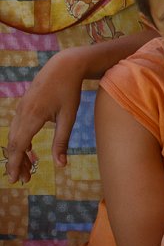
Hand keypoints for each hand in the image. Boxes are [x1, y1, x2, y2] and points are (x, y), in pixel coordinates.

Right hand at [7, 49, 83, 182]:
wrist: (64, 66)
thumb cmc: (69, 91)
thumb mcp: (68, 117)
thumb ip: (62, 141)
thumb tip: (61, 165)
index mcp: (32, 117)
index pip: (18, 146)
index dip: (15, 164)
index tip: (16, 179)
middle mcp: (22, 113)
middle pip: (13, 144)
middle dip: (16, 163)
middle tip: (23, 179)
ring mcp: (21, 108)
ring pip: (14, 136)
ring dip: (18, 153)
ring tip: (27, 168)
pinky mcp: (24, 105)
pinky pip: (17, 127)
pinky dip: (20, 141)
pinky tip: (29, 150)